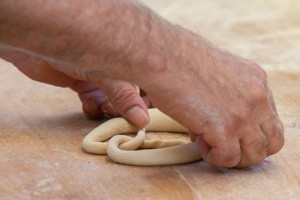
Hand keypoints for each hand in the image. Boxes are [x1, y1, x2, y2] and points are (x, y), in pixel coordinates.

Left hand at [0, 48, 149, 127]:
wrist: (39, 37)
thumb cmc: (79, 47)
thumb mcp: (107, 74)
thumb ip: (124, 97)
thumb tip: (143, 121)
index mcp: (129, 61)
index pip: (146, 85)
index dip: (147, 102)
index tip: (142, 118)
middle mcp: (115, 69)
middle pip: (129, 95)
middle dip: (125, 109)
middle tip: (119, 116)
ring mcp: (99, 76)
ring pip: (111, 100)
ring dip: (108, 109)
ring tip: (103, 109)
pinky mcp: (82, 82)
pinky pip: (93, 101)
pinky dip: (92, 107)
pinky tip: (88, 104)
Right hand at [139, 31, 284, 166]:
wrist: (162, 55)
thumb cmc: (179, 59)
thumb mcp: (216, 69)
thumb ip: (227, 92)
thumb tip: (217, 113)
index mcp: (255, 80)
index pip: (269, 119)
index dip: (249, 130)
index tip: (228, 129)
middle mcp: (256, 97)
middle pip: (271, 141)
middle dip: (248, 148)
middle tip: (224, 144)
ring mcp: (243, 114)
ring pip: (255, 155)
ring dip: (231, 156)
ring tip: (208, 142)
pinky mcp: (224, 128)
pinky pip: (228, 159)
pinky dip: (213, 157)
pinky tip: (199, 141)